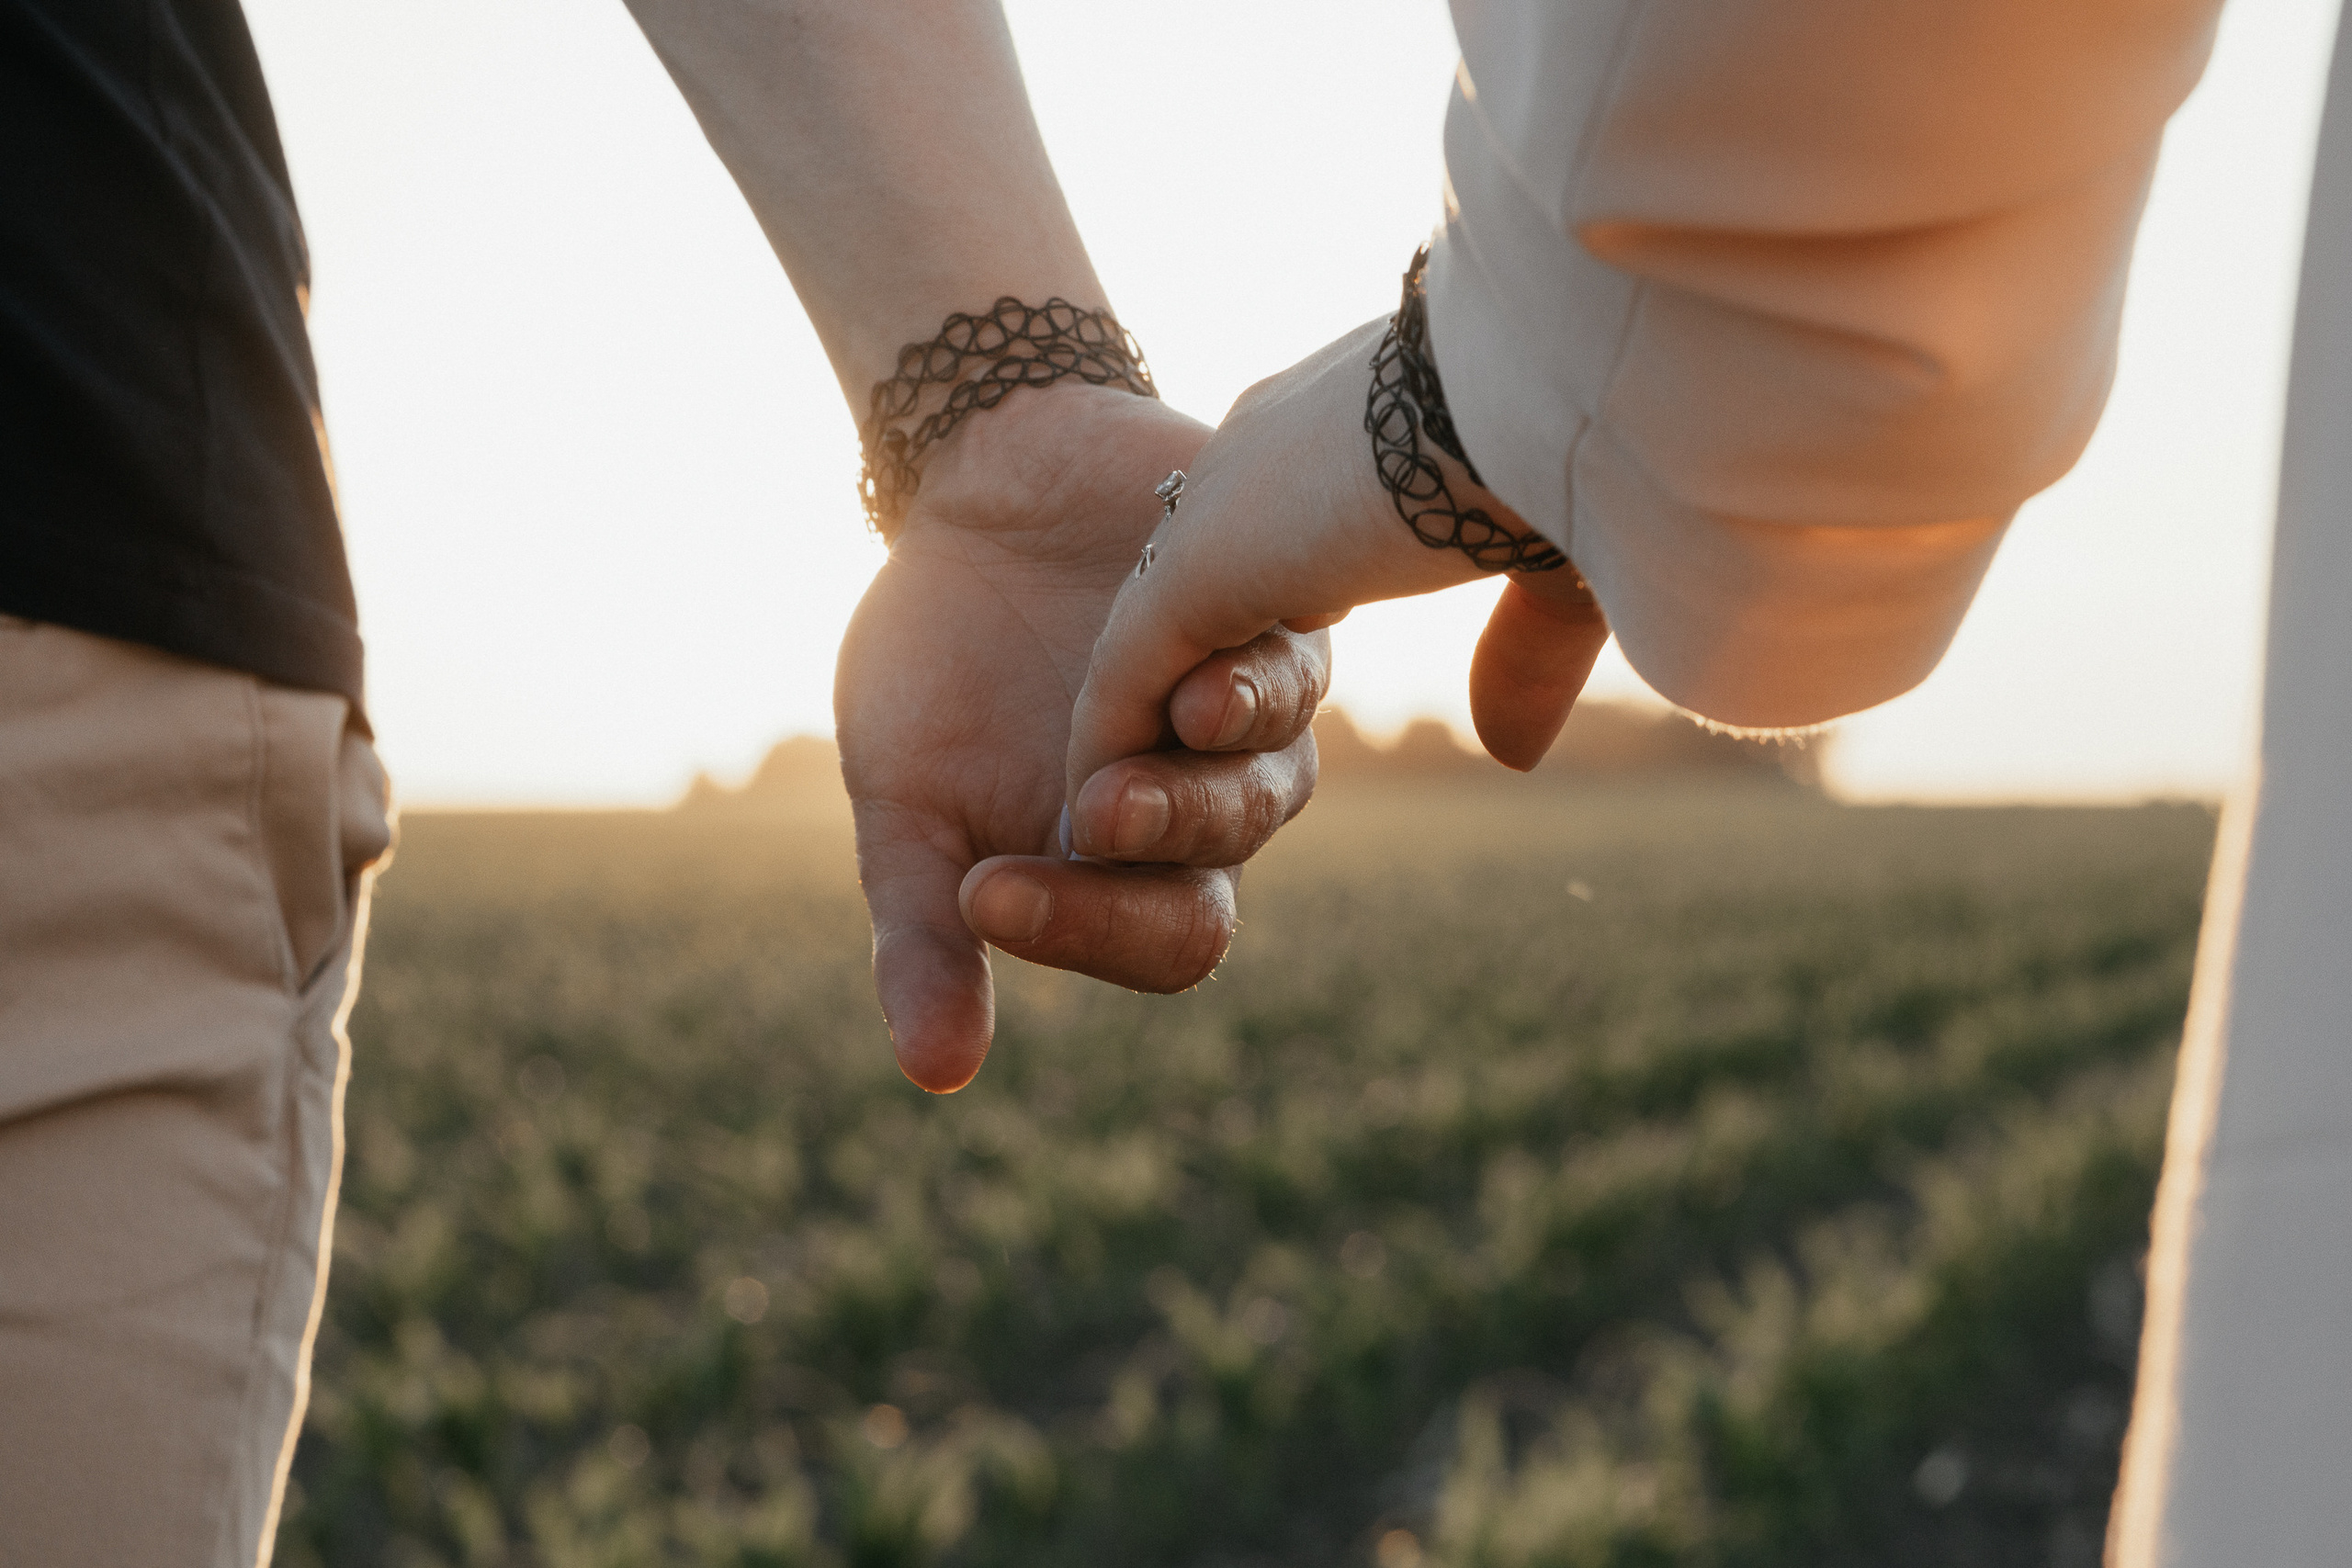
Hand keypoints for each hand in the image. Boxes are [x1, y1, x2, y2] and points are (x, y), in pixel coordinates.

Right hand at [836, 383, 1329, 1093]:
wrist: (970, 493)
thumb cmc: (938, 664)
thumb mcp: (907, 804)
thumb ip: (927, 934)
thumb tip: (936, 1075)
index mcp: (1132, 867)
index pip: (1167, 940)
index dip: (1089, 935)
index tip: (984, 896)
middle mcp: (1211, 794)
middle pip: (1229, 854)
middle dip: (1166, 837)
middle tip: (1094, 812)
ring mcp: (1250, 698)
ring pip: (1278, 758)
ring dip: (1225, 754)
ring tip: (1176, 718)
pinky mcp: (1274, 596)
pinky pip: (1295, 645)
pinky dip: (1251, 656)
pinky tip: (1200, 650)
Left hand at [1064, 319, 1611, 825]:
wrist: (1533, 381)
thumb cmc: (1580, 452)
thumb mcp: (1564, 561)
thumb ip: (1527, 650)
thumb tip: (1507, 753)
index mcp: (1359, 434)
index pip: (1287, 530)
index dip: (1271, 614)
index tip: (1258, 692)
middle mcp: (1270, 460)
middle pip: (1202, 588)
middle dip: (1182, 682)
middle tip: (1157, 770)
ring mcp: (1225, 510)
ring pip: (1155, 643)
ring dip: (1138, 732)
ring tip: (1109, 820)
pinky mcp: (1198, 564)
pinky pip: (1128, 671)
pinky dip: (1113, 741)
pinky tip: (1086, 813)